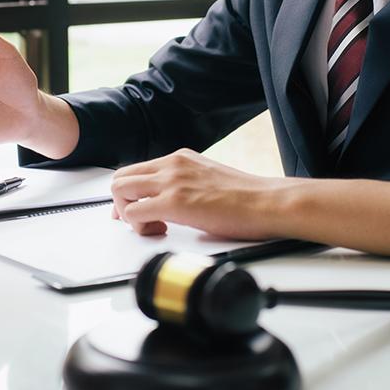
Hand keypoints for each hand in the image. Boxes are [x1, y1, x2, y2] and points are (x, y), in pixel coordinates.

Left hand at [110, 148, 289, 239]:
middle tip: (137, 219)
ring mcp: (171, 181)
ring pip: (120, 191)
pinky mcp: (174, 202)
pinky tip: (160, 231)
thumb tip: (171, 201)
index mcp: (180, 158)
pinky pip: (133, 213)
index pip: (136, 169)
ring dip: (128, 213)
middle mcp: (172, 164)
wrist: (269, 203)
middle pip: (121, 177)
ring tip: (153, 226)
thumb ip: (186, 183)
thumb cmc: (248, 198)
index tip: (136, 208)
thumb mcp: (208, 178)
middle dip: (122, 202)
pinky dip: (138, 227)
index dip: (130, 193)